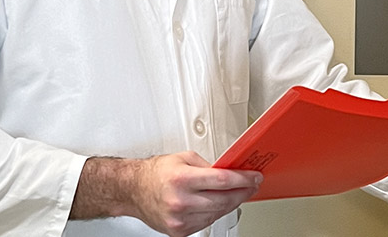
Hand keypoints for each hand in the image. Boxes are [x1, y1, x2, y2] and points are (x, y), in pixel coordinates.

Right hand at [72, 151, 261, 236]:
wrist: (133, 191)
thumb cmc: (156, 173)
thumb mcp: (183, 158)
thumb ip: (208, 165)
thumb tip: (229, 170)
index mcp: (182, 179)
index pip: (222, 180)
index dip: (243, 179)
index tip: (254, 177)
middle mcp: (180, 200)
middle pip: (223, 199)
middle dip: (242, 192)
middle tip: (252, 185)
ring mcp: (180, 219)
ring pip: (217, 213)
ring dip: (231, 203)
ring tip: (237, 193)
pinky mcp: (179, 231)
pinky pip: (206, 222)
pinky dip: (215, 212)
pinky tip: (218, 203)